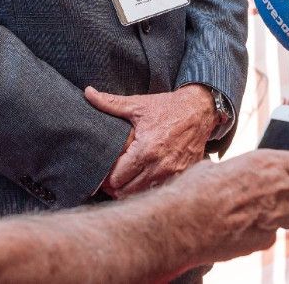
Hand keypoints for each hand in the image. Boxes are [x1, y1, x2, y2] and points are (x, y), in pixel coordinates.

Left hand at [86, 85, 216, 198]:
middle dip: (115, 187)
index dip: (106, 178)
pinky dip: (148, 188)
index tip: (102, 173)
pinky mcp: (182, 175)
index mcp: (146, 151)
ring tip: (124, 179)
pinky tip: (143, 178)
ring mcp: (173, 173)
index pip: (117, 179)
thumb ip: (110, 103)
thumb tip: (88, 93)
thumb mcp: (138, 105)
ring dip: (131, 190)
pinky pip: (159, 191)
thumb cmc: (168, 108)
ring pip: (142, 195)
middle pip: (126, 192)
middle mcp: (160, 166)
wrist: (200, 110)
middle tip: (109, 179)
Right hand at [157, 150, 288, 262]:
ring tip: (272, 211)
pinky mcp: (266, 239)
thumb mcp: (218, 166)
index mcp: (268, 162)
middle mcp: (278, 187)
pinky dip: (265, 232)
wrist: (183, 222)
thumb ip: (238, 168)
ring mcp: (275, 215)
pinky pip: (274, 235)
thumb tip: (231, 169)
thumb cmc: (194, 190)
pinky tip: (247, 227)